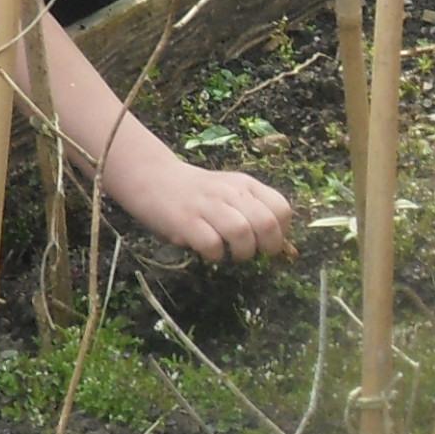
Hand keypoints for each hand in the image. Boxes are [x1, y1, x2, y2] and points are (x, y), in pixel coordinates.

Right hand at [118, 159, 298, 263]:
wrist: (153, 178)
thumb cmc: (197, 193)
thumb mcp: (229, 193)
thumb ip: (251, 211)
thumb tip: (274, 244)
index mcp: (246, 185)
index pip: (281, 209)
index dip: (281, 233)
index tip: (268, 243)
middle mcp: (230, 192)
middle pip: (266, 223)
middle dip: (266, 247)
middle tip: (252, 253)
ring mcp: (207, 205)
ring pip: (241, 232)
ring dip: (241, 252)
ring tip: (231, 254)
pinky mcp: (185, 221)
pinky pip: (211, 244)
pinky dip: (215, 255)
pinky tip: (208, 252)